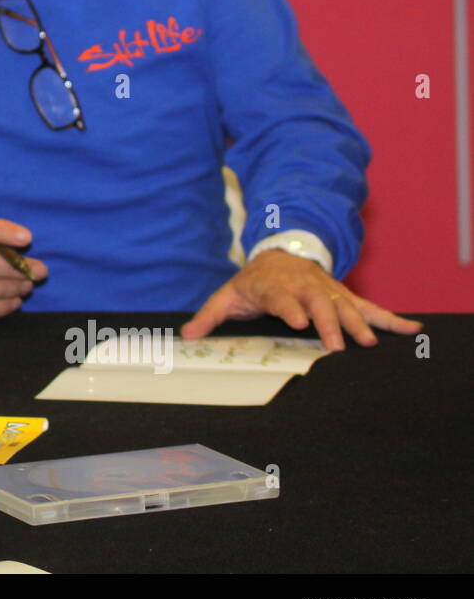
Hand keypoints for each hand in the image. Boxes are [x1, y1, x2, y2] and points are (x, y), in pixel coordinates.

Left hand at [182, 249, 422, 350]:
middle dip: (329, 324)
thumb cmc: (254, 281)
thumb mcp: (228, 295)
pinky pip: (369, 307)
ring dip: (358, 323)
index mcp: (273, 287)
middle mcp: (303, 287)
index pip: (281, 298)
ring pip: (345, 306)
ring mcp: (327, 290)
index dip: (290, 308)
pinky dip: (390, 318)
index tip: (299, 321)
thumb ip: (209, 316)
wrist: (281, 252)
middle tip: (337, 346)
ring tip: (368, 343)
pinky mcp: (344, 296)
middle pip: (318, 304)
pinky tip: (412, 329)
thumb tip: (186, 335)